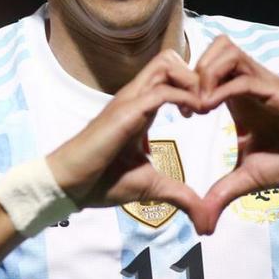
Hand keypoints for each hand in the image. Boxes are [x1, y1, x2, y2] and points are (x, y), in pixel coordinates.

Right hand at [46, 49, 205, 222]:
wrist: (70, 186)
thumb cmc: (103, 182)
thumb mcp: (151, 187)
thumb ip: (179, 195)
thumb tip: (204, 218)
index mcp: (141, 108)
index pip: (169, 76)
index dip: (193, 86)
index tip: (205, 111)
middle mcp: (135, 98)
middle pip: (169, 60)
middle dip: (197, 75)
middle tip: (208, 104)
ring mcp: (128, 101)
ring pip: (165, 64)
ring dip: (192, 81)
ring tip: (202, 107)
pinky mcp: (125, 112)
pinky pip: (161, 91)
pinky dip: (185, 97)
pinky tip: (193, 116)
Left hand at [191, 35, 278, 233]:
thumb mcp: (248, 178)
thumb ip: (221, 193)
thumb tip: (202, 224)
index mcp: (241, 96)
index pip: (209, 64)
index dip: (188, 82)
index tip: (180, 113)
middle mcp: (252, 83)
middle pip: (216, 46)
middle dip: (193, 70)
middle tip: (186, 105)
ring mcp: (266, 84)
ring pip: (228, 50)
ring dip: (205, 73)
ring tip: (197, 106)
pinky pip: (245, 77)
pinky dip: (221, 88)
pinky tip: (209, 111)